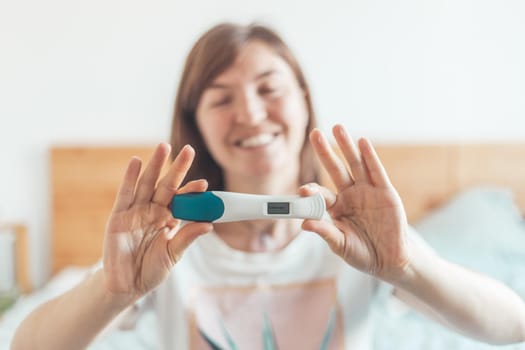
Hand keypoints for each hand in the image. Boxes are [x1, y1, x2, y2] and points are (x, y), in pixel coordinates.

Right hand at [102, 143, 211, 300]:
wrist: (126, 285)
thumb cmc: (151, 270)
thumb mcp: (173, 254)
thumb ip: (187, 237)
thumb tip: (209, 224)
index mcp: (169, 219)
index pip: (182, 201)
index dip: (192, 191)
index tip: (204, 184)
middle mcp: (153, 211)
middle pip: (166, 185)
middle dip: (177, 168)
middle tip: (188, 150)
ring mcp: (136, 211)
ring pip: (147, 184)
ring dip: (155, 165)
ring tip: (164, 147)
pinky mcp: (118, 215)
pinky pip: (125, 194)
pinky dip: (130, 177)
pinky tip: (136, 162)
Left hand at [300, 125, 411, 281]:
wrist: (390, 260)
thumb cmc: (362, 253)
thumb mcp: (341, 245)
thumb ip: (325, 232)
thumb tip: (304, 223)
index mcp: (336, 208)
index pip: (321, 195)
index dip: (312, 191)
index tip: (303, 190)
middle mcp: (350, 195)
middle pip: (335, 169)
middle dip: (325, 152)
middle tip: (314, 133)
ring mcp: (368, 191)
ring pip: (355, 164)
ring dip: (347, 146)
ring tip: (338, 128)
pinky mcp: (385, 192)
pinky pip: (376, 171)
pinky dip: (370, 157)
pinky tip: (362, 142)